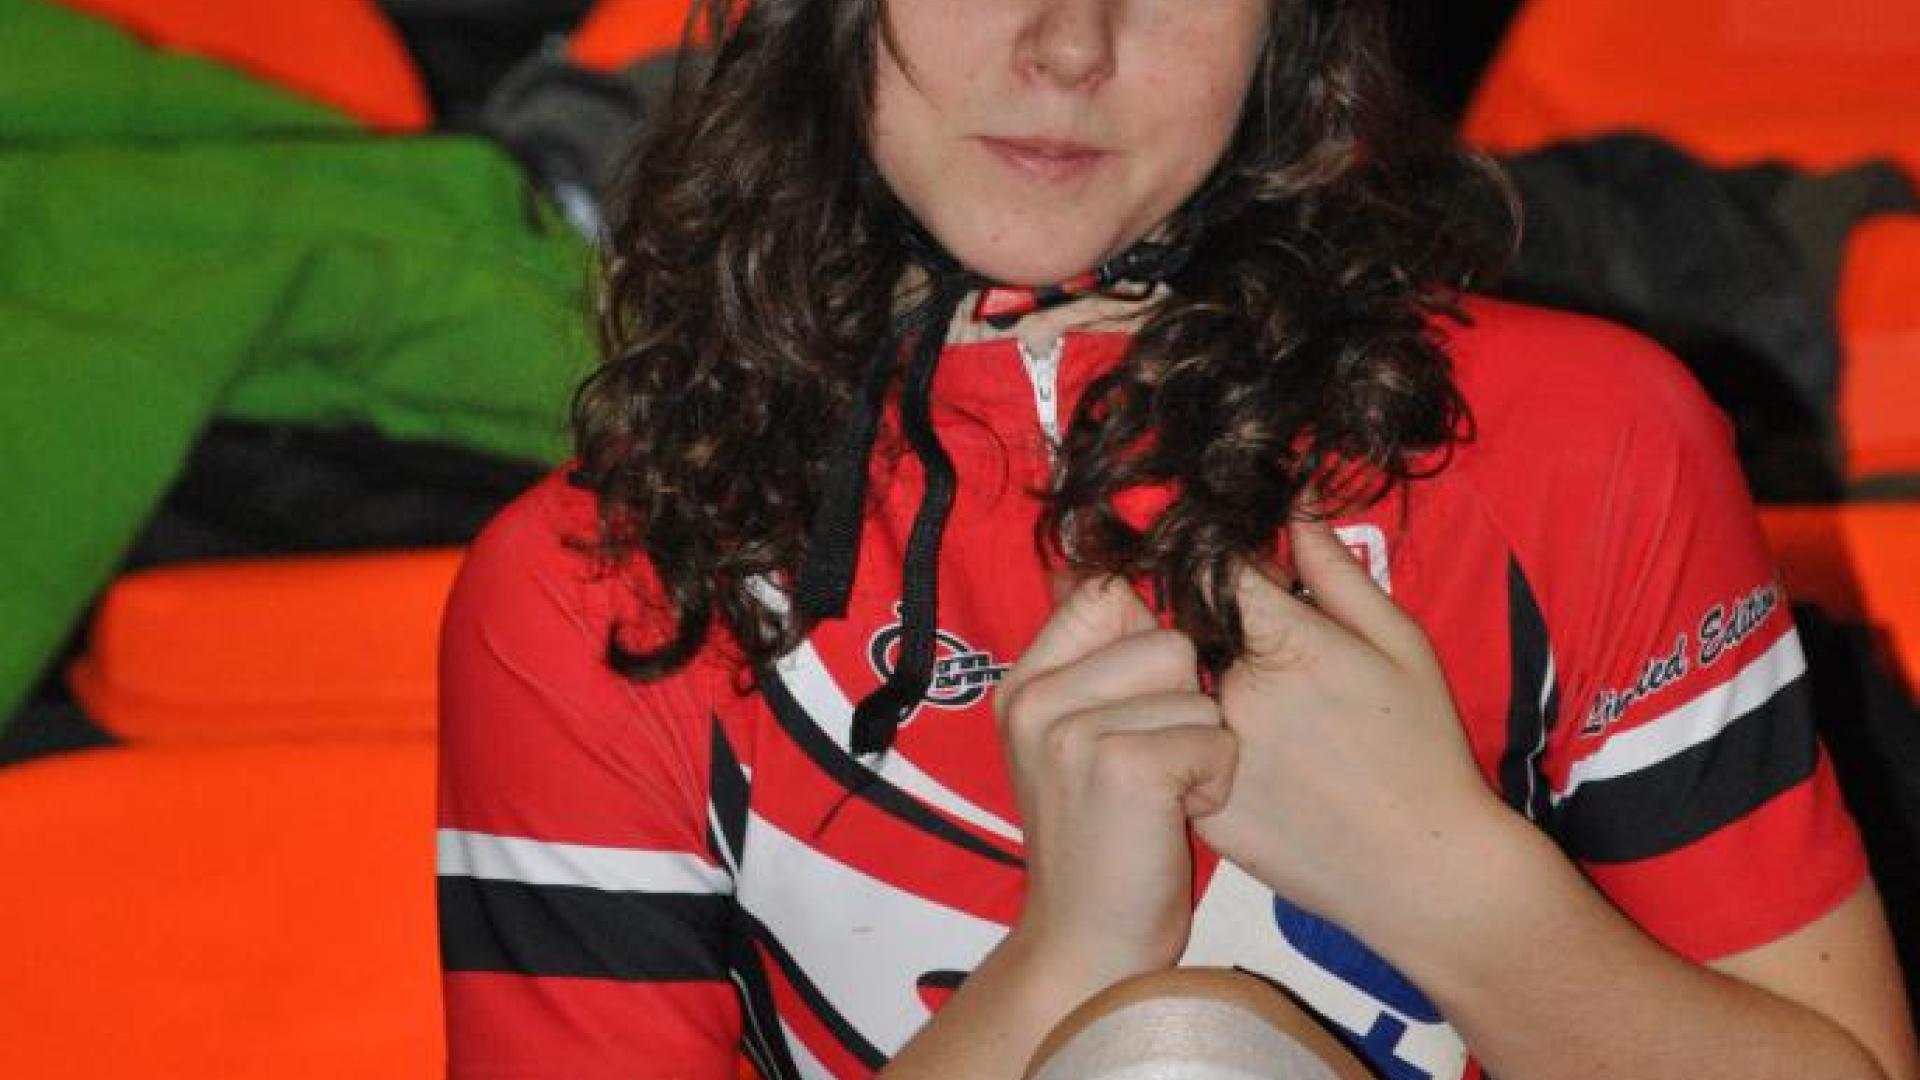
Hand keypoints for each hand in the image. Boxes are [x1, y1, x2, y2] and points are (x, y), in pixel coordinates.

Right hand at [994, 577, 1237, 993]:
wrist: (1086, 948)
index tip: (1149, 700)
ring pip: (1196, 686)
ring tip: (1164, 794)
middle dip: (1185, 702)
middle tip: (1151, 767)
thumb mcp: (1077, 743)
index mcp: (1025, 684)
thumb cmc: (1106, 845)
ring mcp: (1071, 730)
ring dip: (1203, 744)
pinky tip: (1177, 817)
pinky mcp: (1121, 765)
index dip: (1152, 636)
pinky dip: (1213, 781)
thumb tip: (1102, 563)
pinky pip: (1212, 735)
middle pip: (1166, 637)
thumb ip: (1093, 664)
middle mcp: (1036, 698)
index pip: (1107, 594)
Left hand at [1194, 516, 1512, 942]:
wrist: (1426, 873)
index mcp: (1286, 645)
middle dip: (1211, 630)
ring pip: (1181, 698)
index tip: (1236, 573)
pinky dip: (1203, 749)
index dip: (1221, 566)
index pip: (1214, 572)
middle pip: (1188, 633)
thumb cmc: (1424, 752)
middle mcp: (1235, 697)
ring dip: (1201, 692)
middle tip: (1261, 661)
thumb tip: (1294, 506)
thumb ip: (1337, 573)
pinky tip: (1264, 770)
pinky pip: (1181, 756)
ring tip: (1272, 723)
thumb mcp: (1401, 646)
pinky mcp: (1202, 811)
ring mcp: (1213, 757)